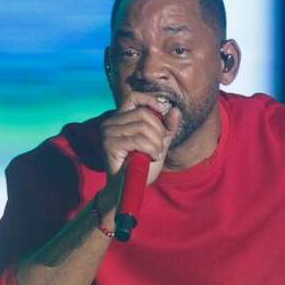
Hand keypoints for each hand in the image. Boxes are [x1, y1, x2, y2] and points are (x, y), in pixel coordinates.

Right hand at [95, 92, 178, 207]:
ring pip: (143, 127)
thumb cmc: (141, 166)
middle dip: (159, 131)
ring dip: (156, 143)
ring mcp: (108, 133)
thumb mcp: (159, 144)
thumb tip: (175, 109)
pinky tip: (151, 157)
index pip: (134, 97)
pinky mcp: (110, 144)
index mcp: (120, 119)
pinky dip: (151, 149)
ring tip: (155, 154)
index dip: (150, 100)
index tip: (163, 112)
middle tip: (159, 147)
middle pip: (144, 114)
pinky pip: (138, 140)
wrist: (129, 188)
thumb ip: (167, 128)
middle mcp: (110, 123)